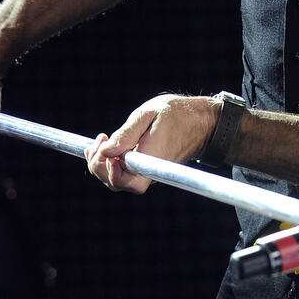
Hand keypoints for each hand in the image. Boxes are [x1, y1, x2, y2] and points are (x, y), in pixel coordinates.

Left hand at [84, 93, 221, 193]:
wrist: (199, 121)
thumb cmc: (177, 114)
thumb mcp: (149, 114)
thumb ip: (127, 133)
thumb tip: (106, 150)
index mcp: (152, 159)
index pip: (126, 180)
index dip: (109, 171)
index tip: (105, 147)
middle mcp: (149, 171)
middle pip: (117, 183)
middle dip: (99, 166)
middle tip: (100, 141)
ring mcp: (147, 172)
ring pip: (117, 180)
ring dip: (102, 164)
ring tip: (101, 141)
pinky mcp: (145, 168)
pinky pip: (123, 173)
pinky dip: (109, 162)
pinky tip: (104, 146)